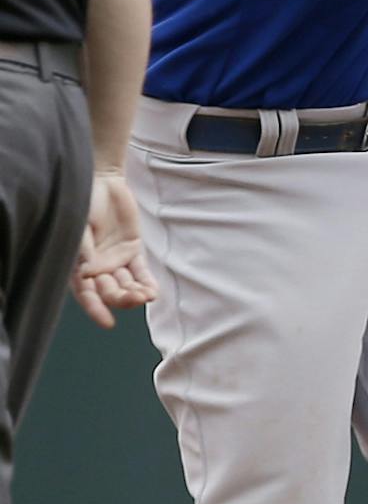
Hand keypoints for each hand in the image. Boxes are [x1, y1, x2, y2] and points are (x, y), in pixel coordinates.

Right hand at [71, 169, 156, 329]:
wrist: (101, 180)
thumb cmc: (82, 202)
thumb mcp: (78, 226)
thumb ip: (84, 250)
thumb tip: (89, 274)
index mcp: (78, 264)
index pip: (86, 293)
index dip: (95, 309)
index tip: (107, 322)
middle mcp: (97, 266)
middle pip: (109, 291)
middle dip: (121, 298)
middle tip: (134, 299)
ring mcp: (116, 259)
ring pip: (126, 284)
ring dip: (136, 293)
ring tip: (146, 296)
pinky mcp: (132, 249)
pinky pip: (140, 270)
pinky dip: (146, 282)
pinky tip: (153, 292)